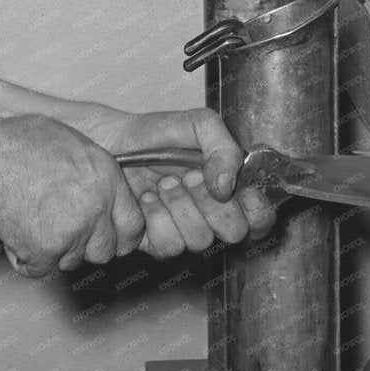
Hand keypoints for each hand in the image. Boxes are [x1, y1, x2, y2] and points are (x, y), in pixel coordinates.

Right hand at [0, 114, 145, 277]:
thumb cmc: (18, 143)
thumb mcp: (70, 141)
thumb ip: (93, 171)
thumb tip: (101, 187)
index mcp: (107, 180)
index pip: (133, 226)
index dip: (119, 235)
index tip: (108, 237)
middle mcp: (96, 208)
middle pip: (104, 251)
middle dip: (84, 246)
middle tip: (61, 230)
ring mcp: (73, 232)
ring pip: (71, 262)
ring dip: (53, 252)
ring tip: (31, 223)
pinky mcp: (46, 251)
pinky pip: (40, 269)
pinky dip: (25, 259)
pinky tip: (14, 234)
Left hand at [100, 108, 277, 258]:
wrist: (108, 142)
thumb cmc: (152, 134)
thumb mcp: (195, 124)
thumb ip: (223, 145)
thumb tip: (228, 184)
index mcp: (228, 188)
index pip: (260, 217)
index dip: (258, 212)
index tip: (243, 193)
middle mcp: (209, 213)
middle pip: (234, 232)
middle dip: (212, 203)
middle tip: (189, 177)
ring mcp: (183, 229)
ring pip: (201, 240)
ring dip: (180, 207)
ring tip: (162, 183)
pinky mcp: (155, 241)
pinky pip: (169, 246)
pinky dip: (156, 219)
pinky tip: (146, 199)